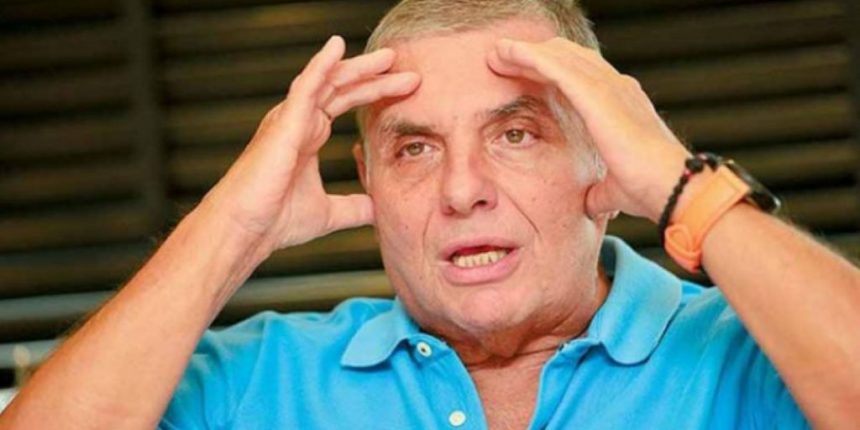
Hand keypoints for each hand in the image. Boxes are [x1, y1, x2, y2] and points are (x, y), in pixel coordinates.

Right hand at [203, 36, 419, 253]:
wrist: (247, 229)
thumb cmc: (275, 221)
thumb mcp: (329, 212)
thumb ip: (354, 207)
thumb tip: (379, 210)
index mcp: (308, 135)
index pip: (347, 102)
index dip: (376, 92)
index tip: (408, 88)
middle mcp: (299, 120)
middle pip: (342, 86)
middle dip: (375, 75)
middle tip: (405, 64)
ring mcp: (290, 118)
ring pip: (328, 81)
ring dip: (360, 67)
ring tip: (390, 56)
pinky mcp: (283, 122)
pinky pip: (305, 86)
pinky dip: (321, 65)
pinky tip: (337, 46)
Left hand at [487, 37, 690, 222]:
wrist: (669, 185)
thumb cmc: (648, 189)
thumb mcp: (614, 188)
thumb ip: (600, 190)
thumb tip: (592, 203)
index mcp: (620, 106)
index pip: (580, 77)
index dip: (552, 72)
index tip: (524, 74)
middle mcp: (616, 88)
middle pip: (567, 59)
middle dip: (534, 56)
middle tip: (503, 58)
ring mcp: (607, 87)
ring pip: (558, 56)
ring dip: (524, 52)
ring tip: (497, 52)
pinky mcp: (595, 94)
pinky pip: (554, 66)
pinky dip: (527, 57)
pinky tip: (506, 54)